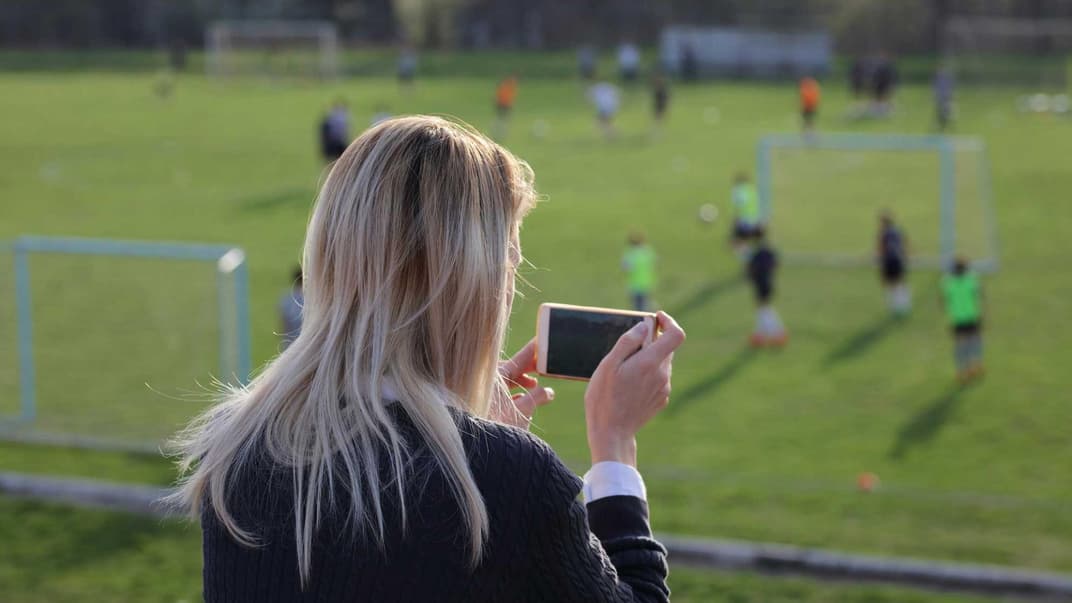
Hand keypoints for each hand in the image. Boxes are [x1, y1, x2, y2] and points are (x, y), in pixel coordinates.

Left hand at [490, 338, 554, 429]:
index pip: (518, 360)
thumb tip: (549, 391)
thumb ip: (538, 396)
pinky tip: (522, 399)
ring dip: (522, 383)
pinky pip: (500, 394)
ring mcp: (484, 394)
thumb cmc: (499, 427)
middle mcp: (487, 382)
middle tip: (543, 366)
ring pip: (506, 383)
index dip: (532, 352)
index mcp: (495, 377)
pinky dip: (513, 394)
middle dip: (529, 369)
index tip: (541, 342)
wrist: (480, 449)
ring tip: (534, 385)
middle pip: (512, 370)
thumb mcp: (523, 410)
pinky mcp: (483, 406)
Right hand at [584, 312, 685, 466]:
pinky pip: (658, 379)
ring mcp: (663, 389)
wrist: (612, 433)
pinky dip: (647, 374)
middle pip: (666, 348)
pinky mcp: (661, 400)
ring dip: (647, 359)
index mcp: (650, 362)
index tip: (655, 318)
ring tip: (623, 371)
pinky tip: (628, 386)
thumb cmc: (604, 398)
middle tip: (627, 347)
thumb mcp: (608, 365)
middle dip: (651, 341)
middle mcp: (662, 374)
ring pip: (661, 364)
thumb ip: (627, 342)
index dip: (669, 322)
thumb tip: (644, 326)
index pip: (676, 334)